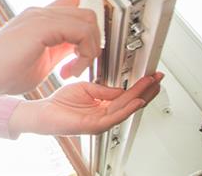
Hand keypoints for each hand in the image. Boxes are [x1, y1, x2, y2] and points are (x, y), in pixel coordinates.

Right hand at [0, 0, 99, 94]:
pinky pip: (81, 30)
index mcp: (39, 20)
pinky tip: (68, 70)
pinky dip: (84, 52)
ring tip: (72, 70)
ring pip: (88, 19)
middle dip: (93, 42)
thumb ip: (60, 51)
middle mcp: (40, 13)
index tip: (96, 27)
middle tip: (79, 65)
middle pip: (87, 12)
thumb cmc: (0, 72)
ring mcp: (40, 16)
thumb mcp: (41, 61)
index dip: (89, 6)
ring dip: (89, 49)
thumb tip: (79, 50)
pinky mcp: (41, 25)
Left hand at [9, 73, 163, 135]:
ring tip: (152, 85)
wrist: (43, 113)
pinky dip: (127, 108)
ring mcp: (101, 121)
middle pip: (132, 102)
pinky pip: (115, 116)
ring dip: (142, 96)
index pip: (127, 94)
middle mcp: (105, 115)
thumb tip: (121, 88)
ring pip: (127, 108)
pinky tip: (137, 101)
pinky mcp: (94, 125)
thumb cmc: (61, 103)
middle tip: (158, 78)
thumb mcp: (86, 89)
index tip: (150, 75)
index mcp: (104, 106)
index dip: (140, 85)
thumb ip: (104, 90)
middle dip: (147, 90)